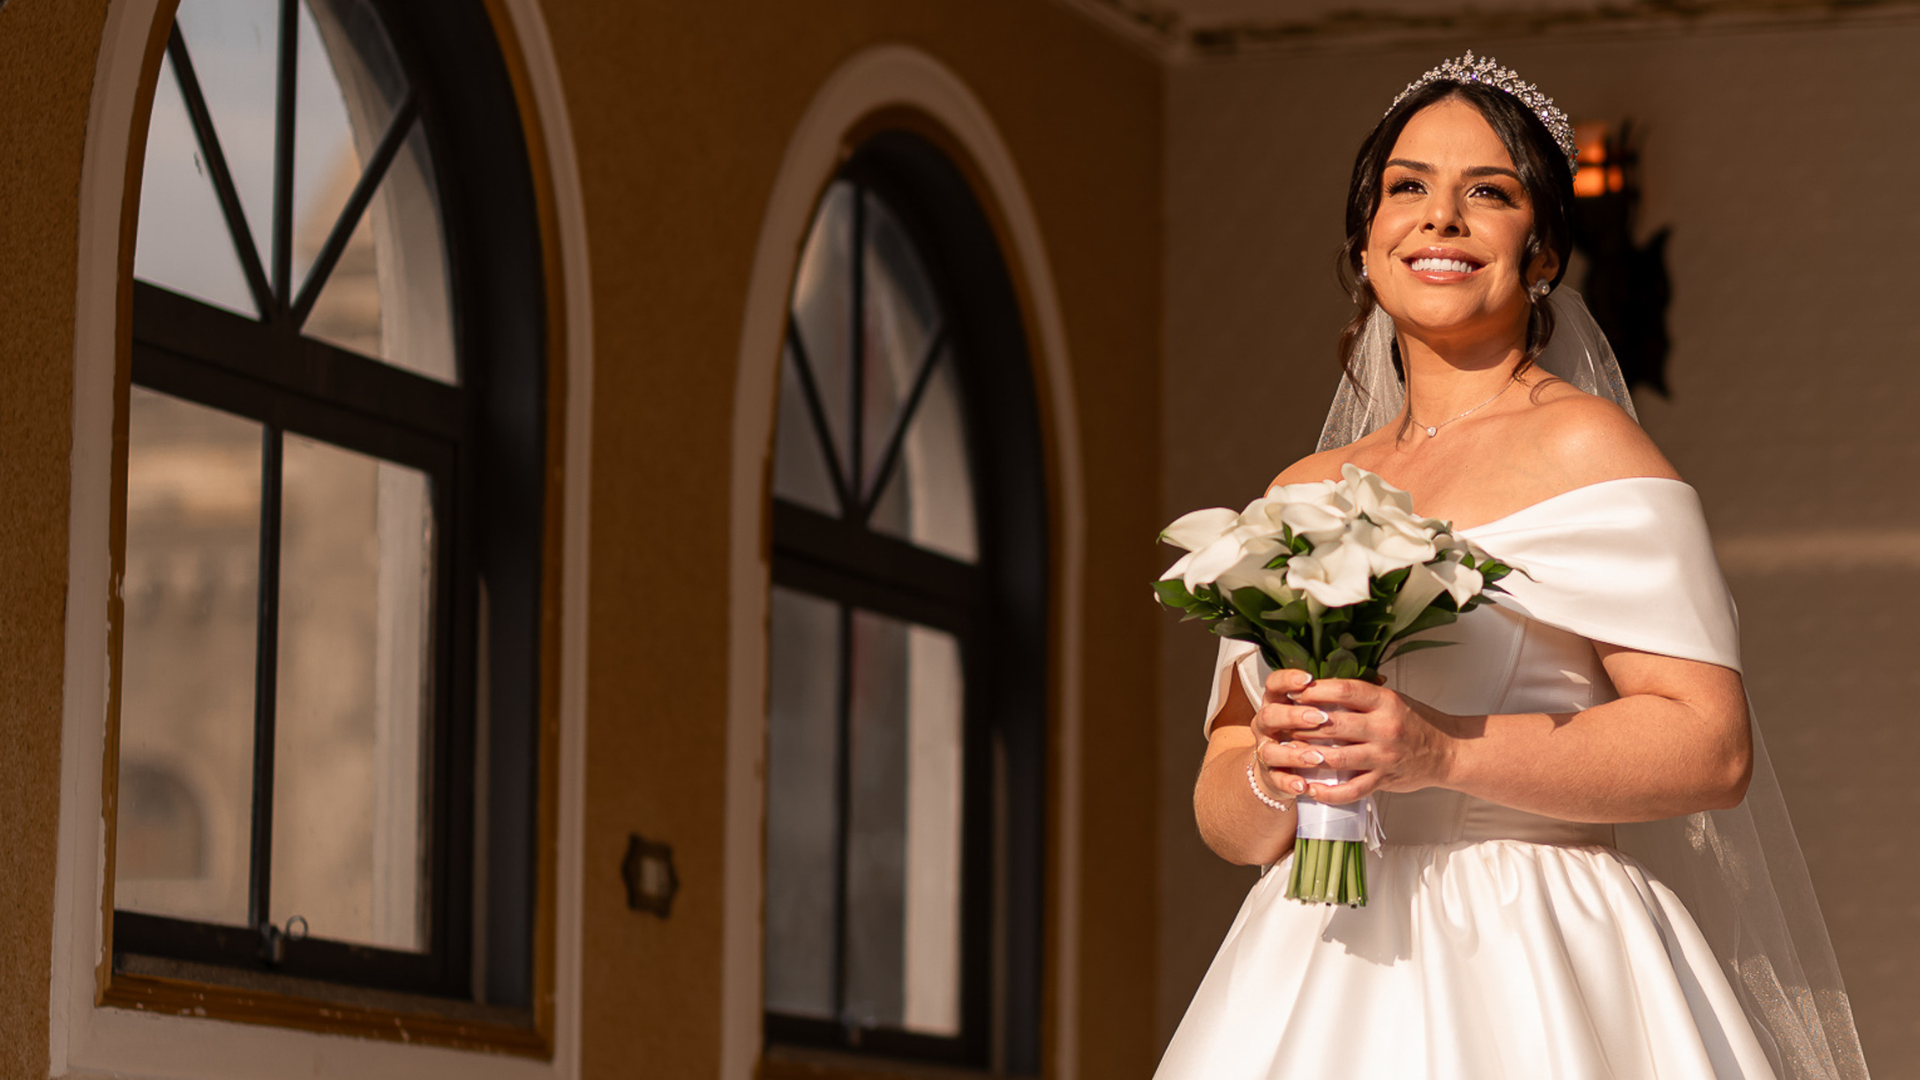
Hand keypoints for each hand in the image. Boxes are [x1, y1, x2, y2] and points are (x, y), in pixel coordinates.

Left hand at [1249, 669, 1458, 804]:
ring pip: (1337, 757)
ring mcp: (1384, 756)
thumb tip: (1318, 688)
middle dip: (1302, 724)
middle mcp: (1384, 727)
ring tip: (1288, 753)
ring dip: (1308, 756)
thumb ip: (1360, 697)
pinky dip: (1329, 793)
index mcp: (1385, 701)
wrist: (1447, 751)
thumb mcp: (1391, 699)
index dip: (1314, 690)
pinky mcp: (1384, 780)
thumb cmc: (1415, 722)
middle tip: (1281, 723)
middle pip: (1333, 724)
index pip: (1344, 690)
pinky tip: (1311, 789)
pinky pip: (1351, 790)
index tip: (1293, 691)